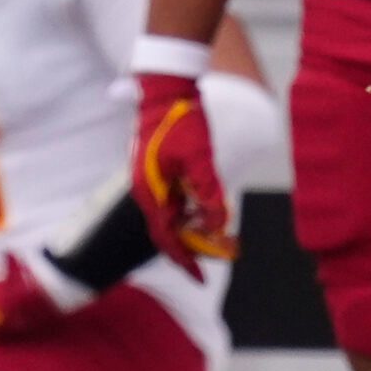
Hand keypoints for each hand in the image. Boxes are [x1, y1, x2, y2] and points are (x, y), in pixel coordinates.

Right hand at [131, 72, 234, 279]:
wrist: (165, 92)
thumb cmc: (181, 122)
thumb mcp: (200, 159)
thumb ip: (209, 193)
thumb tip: (218, 223)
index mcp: (151, 194)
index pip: (167, 239)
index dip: (185, 260)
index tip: (201, 278)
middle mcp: (147, 193)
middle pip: (169, 231)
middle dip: (194, 246)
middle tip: (224, 252)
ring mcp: (151, 183)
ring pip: (173, 217)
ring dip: (195, 229)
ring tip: (220, 234)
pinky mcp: (158, 174)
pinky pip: (174, 203)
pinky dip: (191, 212)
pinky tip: (207, 209)